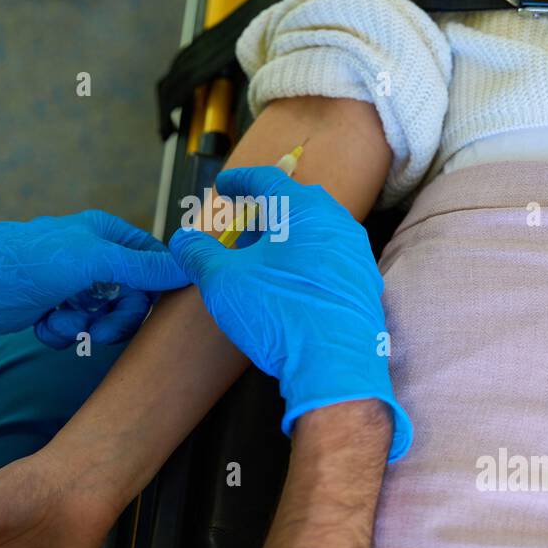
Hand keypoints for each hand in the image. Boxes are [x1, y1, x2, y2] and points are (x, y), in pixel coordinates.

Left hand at [0, 210, 187, 346]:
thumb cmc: (20, 264)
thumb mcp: (90, 261)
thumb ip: (141, 266)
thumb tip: (187, 266)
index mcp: (103, 233)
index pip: (152, 260)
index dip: (155, 287)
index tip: (150, 310)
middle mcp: (90, 255)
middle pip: (130, 294)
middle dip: (115, 317)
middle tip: (98, 331)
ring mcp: (69, 282)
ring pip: (102, 315)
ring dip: (83, 327)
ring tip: (59, 322)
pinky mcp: (49, 306)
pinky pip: (75, 328)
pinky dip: (61, 332)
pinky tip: (42, 325)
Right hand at [169, 165, 410, 459]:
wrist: (336, 368)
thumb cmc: (280, 314)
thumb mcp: (224, 282)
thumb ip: (199, 254)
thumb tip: (183, 240)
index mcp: (305, 210)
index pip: (269, 179)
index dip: (241, 181)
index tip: (224, 185)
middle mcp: (337, 224)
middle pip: (295, 204)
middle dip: (264, 212)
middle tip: (240, 228)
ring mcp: (356, 255)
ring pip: (315, 233)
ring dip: (286, 239)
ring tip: (261, 260)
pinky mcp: (364, 286)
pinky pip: (329, 260)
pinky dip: (305, 262)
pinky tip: (288, 286)